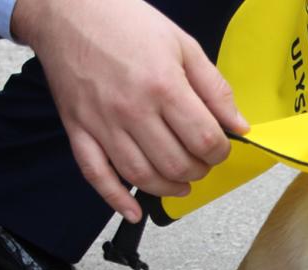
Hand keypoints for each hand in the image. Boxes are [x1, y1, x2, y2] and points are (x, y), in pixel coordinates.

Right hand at [11, 0, 248, 222]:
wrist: (68, 10)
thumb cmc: (127, 22)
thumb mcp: (183, 45)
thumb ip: (214, 88)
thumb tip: (239, 125)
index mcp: (164, 87)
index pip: (204, 140)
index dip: (221, 152)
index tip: (222, 147)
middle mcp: (132, 110)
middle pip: (176, 164)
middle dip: (199, 170)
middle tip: (202, 162)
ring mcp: (102, 123)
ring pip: (141, 176)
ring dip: (168, 188)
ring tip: (182, 181)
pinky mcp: (78, 130)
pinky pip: (96, 175)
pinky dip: (115, 199)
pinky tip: (133, 212)